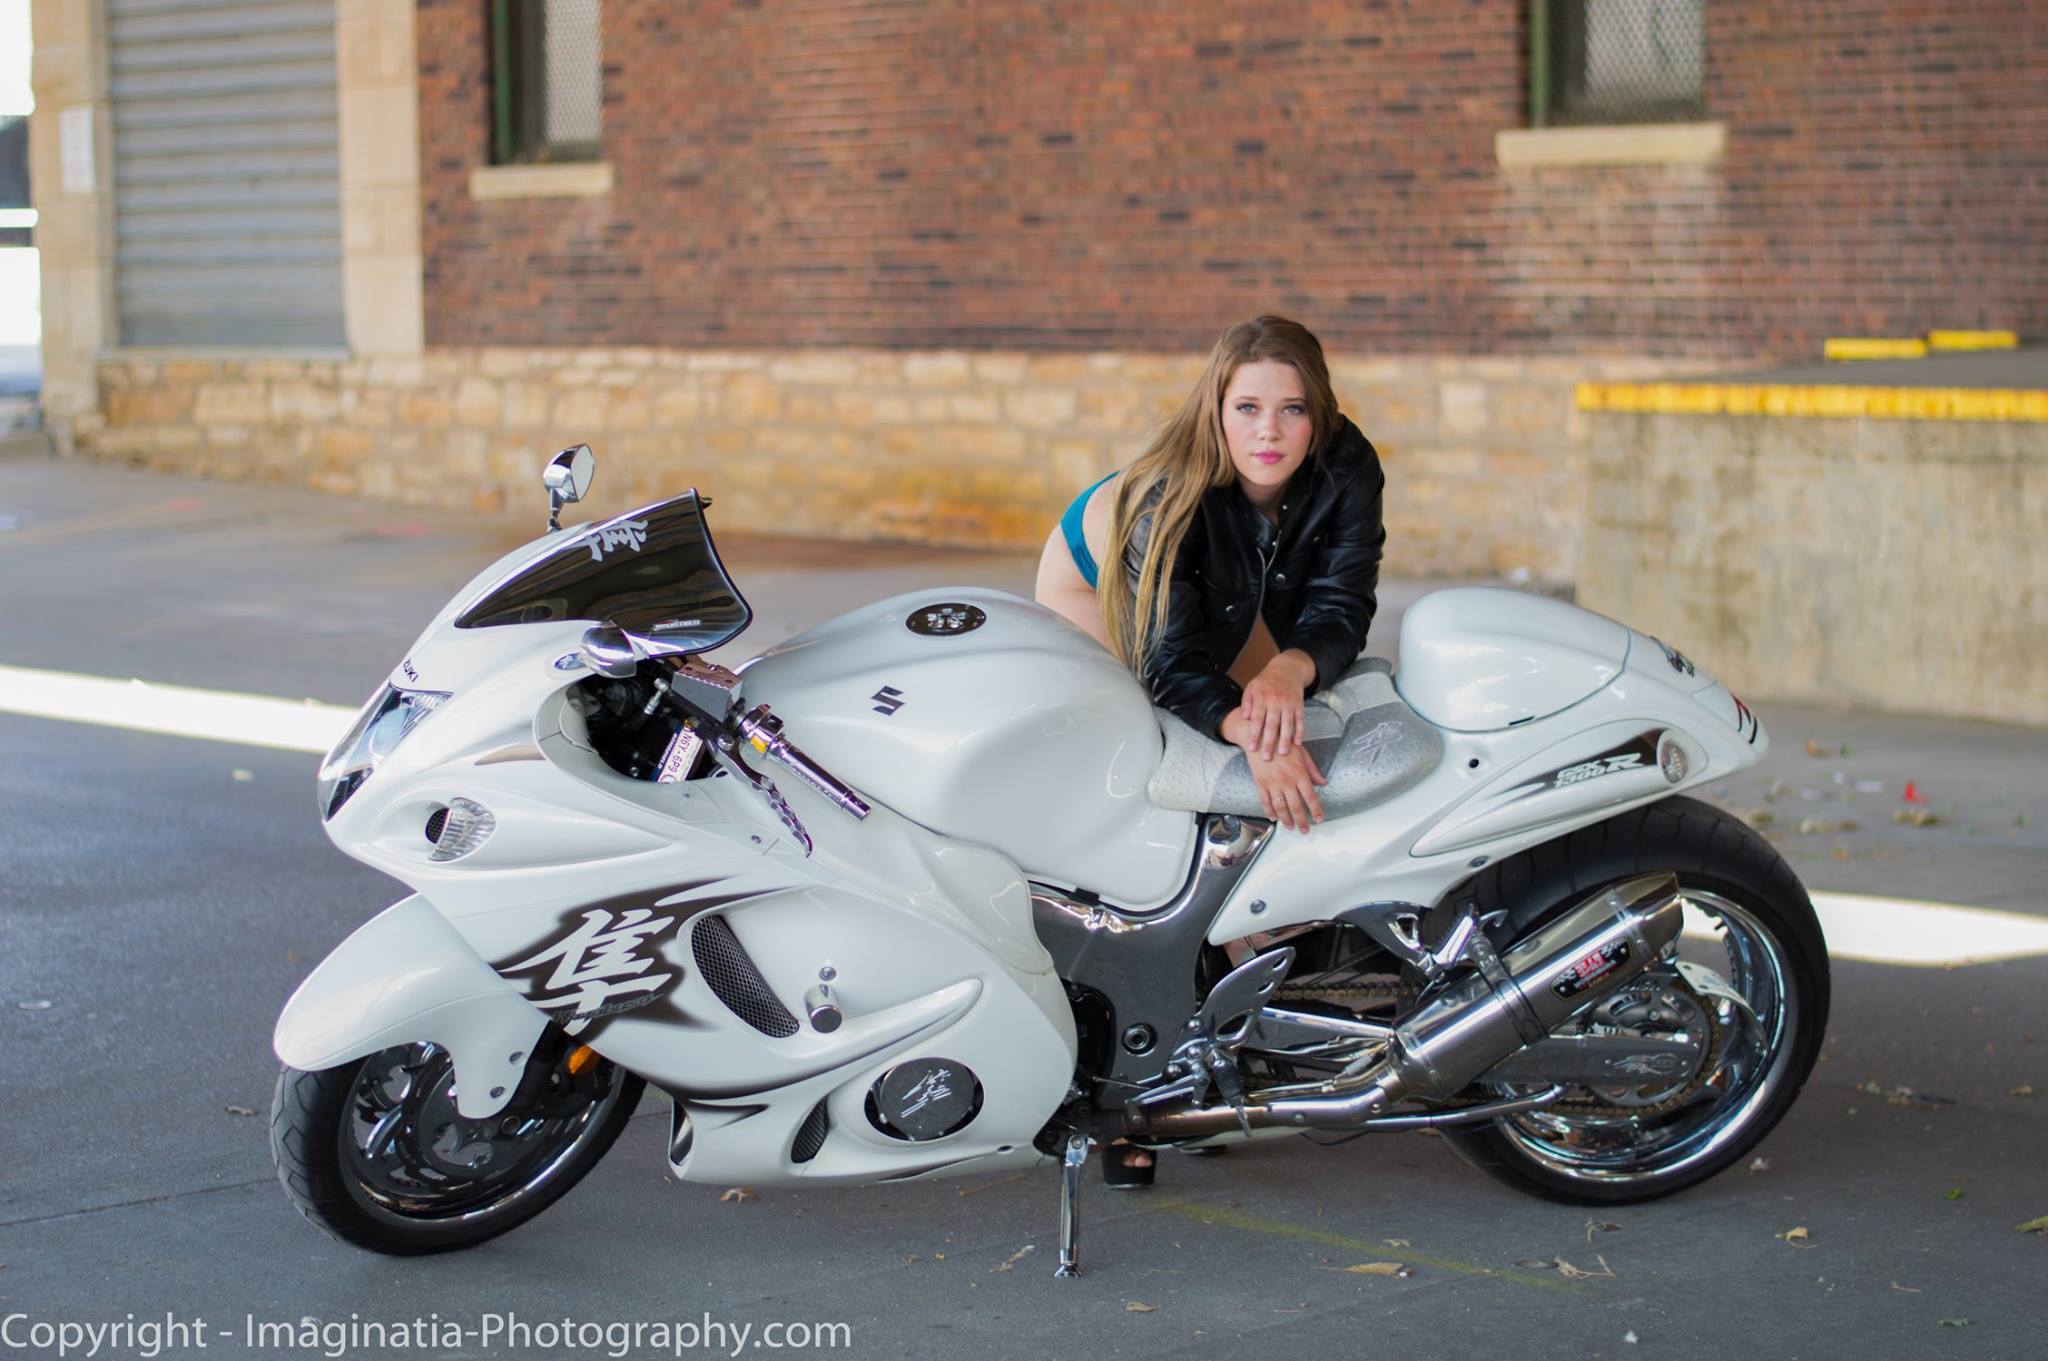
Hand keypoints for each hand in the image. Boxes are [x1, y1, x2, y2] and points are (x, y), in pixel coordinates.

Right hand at [1220, 708, 1327, 834]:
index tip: (1319, 819)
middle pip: (1296, 806)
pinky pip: (1265, 802)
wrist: (1260, 736)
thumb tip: (1323, 782)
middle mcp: (1287, 781)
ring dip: (1286, 820)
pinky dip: (1269, 812)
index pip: (1310, 797)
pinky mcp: (1260, 783)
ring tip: (1291, 827)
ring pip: (1281, 807)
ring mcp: (1273, 783)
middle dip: (1302, 821)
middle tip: (1305, 830)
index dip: (1316, 810)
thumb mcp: (1302, 753)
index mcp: (1300, 773)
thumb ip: (1312, 770)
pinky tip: (1274, 818)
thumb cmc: (1283, 743)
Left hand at [1236, 650, 1316, 759]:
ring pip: (1287, 724)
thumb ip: (1247, 702)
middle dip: (1269, 742)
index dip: (1254, 734)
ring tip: (1282, 753)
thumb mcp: (1252, 687)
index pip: (1257, 719)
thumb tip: (1244, 718)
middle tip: (1266, 757)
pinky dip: (1299, 732)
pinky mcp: (1299, 705)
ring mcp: (1289, 703)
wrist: (1287, 669)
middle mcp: (1275, 701)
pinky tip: (1297, 743)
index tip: (1251, 748)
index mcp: (1262, 697)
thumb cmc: (1266, 681)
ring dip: (1285, 740)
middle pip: (1272, 725)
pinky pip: (1300, 720)